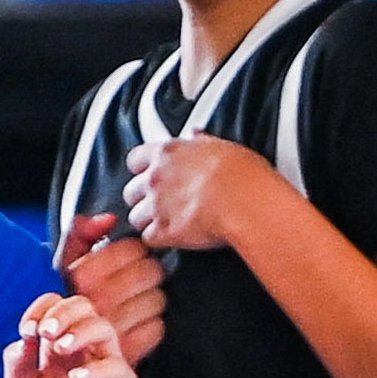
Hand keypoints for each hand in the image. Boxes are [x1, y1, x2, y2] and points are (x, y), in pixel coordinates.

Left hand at [7, 294, 148, 377]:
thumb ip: (17, 371)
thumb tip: (20, 342)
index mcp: (61, 348)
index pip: (57, 307)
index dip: (41, 309)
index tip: (27, 329)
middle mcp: (87, 351)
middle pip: (84, 307)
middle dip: (62, 313)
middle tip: (45, 331)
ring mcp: (108, 366)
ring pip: (104, 328)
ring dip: (79, 331)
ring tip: (59, 349)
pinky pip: (117, 368)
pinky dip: (96, 369)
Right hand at [57, 214, 166, 364]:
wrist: (55, 375)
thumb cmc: (61, 315)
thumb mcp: (61, 270)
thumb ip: (79, 236)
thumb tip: (108, 220)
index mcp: (80, 278)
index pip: (133, 249)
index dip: (138, 251)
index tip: (133, 258)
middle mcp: (96, 302)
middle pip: (151, 272)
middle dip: (150, 274)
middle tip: (142, 280)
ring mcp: (111, 329)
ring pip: (158, 299)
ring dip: (153, 300)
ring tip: (139, 304)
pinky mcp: (125, 355)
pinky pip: (156, 329)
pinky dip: (152, 328)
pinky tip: (139, 328)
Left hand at [123, 136, 279, 255]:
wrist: (245, 203)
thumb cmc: (241, 175)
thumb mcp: (222, 146)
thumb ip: (201, 142)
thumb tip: (195, 136)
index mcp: (168, 153)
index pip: (135, 159)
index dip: (141, 169)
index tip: (149, 174)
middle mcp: (156, 178)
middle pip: (131, 191)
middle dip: (142, 198)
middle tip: (159, 203)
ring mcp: (157, 206)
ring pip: (136, 217)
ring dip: (148, 221)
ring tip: (167, 223)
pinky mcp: (164, 232)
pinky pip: (148, 239)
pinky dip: (158, 241)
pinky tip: (171, 239)